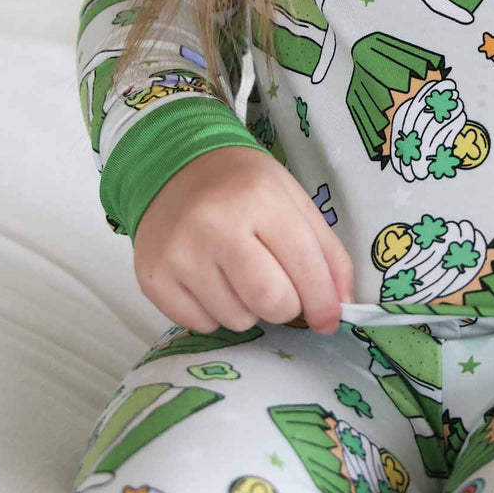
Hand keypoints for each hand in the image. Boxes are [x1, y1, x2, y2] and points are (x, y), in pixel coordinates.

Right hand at [133, 146, 354, 335]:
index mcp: (261, 199)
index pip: (304, 267)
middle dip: (287, 307)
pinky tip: (212, 280)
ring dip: (250, 309)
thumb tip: (341, 307)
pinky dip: (216, 312)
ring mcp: (180, 253)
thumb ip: (327, 252)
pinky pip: (200, 325)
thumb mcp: (295, 201)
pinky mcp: (152, 278)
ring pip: (236, 319)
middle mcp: (216, 225)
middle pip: (271, 301)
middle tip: (283, 291)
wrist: (177, 167)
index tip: (329, 319)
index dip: (324, 302)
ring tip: (241, 275)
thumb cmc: (245, 186)